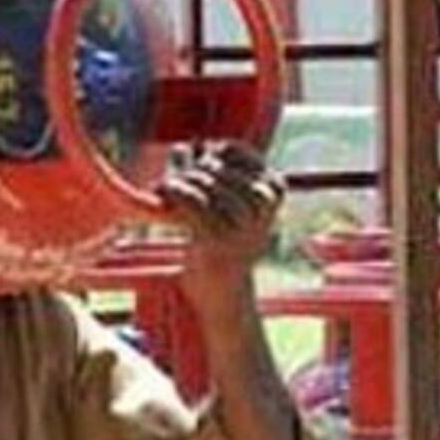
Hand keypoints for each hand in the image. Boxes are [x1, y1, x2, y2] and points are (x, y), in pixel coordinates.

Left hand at [154, 141, 283, 317]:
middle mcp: (263, 210)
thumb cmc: (224, 243)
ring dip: (182, 181)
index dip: (216, 153)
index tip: (202, 160)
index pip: (241, 154)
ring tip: (170, 186)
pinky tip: (164, 193)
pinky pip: (192, 203)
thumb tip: (190, 146)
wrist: (224, 293)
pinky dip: (175, 193)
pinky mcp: (217, 241)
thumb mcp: (234, 205)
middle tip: (180, 178)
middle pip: (220, 170)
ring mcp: (242, 226)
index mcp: (274, 194)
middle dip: (195, 170)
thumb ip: (217, 176)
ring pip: (207, 185)